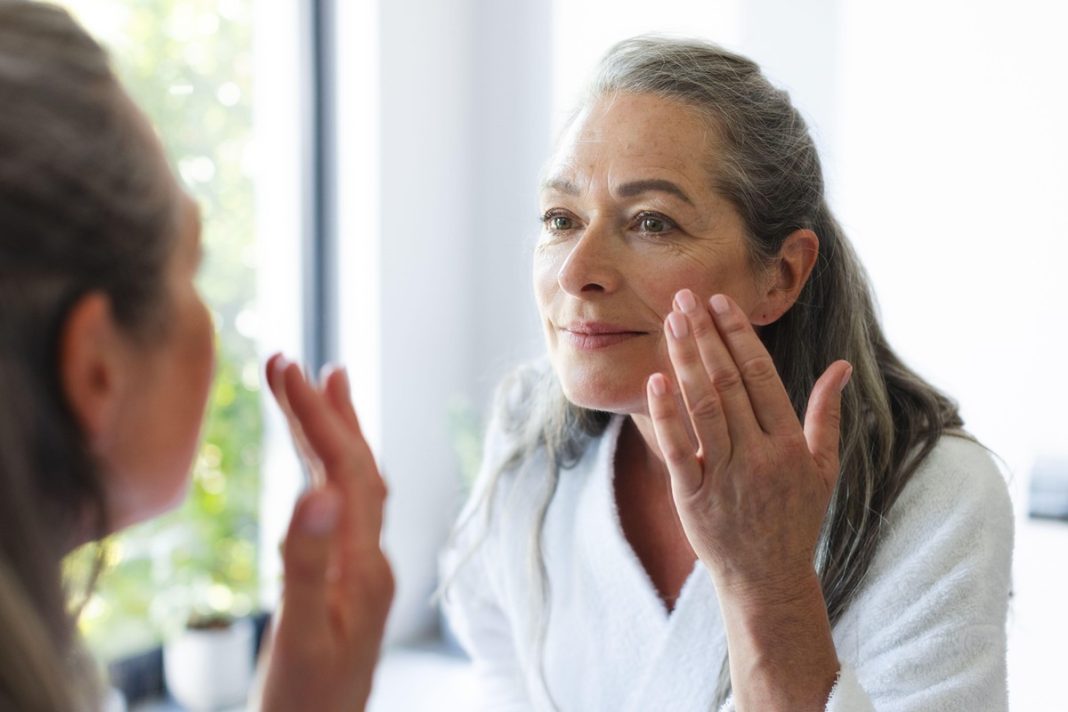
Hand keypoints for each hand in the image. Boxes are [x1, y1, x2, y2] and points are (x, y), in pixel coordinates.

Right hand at [258, 354, 393, 711]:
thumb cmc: (308, 703)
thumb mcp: (302, 633)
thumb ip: (307, 562)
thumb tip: (318, 488)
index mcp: (365, 565)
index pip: (347, 471)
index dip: (318, 418)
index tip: (287, 370)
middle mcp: (372, 560)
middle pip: (357, 468)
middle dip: (327, 412)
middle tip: (296, 362)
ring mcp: (363, 571)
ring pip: (355, 487)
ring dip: (337, 434)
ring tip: (323, 386)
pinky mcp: (349, 583)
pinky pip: (345, 511)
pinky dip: (332, 473)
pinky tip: (320, 464)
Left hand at [646, 290, 851, 599]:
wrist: (767, 580)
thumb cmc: (795, 518)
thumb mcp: (823, 468)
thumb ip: (827, 414)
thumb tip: (841, 366)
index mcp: (790, 444)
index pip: (762, 375)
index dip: (740, 335)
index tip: (720, 302)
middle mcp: (760, 455)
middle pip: (729, 382)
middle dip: (706, 336)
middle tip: (685, 297)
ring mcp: (726, 476)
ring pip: (704, 407)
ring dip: (685, 361)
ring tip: (672, 323)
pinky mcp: (694, 498)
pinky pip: (679, 449)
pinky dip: (666, 414)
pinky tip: (655, 380)